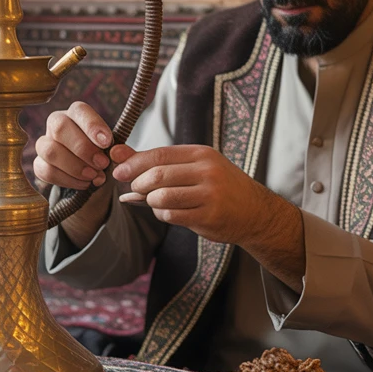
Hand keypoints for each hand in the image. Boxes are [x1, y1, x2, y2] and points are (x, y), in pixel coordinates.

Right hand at [34, 102, 112, 189]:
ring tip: (94, 176)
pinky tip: (84, 184)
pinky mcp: (39, 163)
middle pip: (60, 128)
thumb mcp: (114, 148)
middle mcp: (56, 123)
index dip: (92, 126)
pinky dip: (68, 180)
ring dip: (75, 167)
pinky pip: (46, 171)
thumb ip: (116, 150)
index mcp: (76, 113)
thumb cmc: (103, 154)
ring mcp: (44, 143)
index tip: (107, 142)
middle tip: (102, 163)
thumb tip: (116, 153)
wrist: (92, 173)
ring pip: (50, 151)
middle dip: (83, 149)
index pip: (79, 110)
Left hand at [111, 144, 283, 246]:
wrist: (254, 211)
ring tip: (154, 201)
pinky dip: (162, 214)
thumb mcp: (196, 166)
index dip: (134, 163)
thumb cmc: (220, 186)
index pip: (160, 154)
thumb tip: (119, 155)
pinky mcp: (208, 217)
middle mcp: (207, 172)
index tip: (118, 170)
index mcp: (202, 154)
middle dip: (138, 184)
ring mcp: (209, 195)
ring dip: (150, 202)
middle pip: (158, 176)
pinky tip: (167, 212)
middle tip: (134, 190)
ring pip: (162, 198)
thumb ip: (160, 161)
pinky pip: (171, 216)